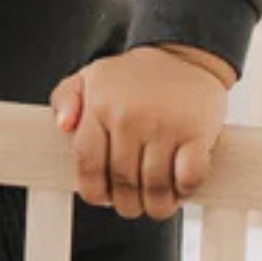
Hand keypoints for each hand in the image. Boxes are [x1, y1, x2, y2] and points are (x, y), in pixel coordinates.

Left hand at [50, 44, 234, 220]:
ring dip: (156, 205)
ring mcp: (165, 126)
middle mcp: (130, 118)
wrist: (184, 55)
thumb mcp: (88, 78)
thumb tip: (63, 126)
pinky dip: (184, 190)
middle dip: (127, 203)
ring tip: (155, 205)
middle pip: (123, 181)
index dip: (94, 191)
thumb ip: (65, 100)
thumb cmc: (132, 76)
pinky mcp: (198, 132)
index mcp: (100, 109)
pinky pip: (189, 175)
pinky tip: (180, 188)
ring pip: (155, 185)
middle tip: (131, 205)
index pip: (89, 165)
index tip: (103, 197)